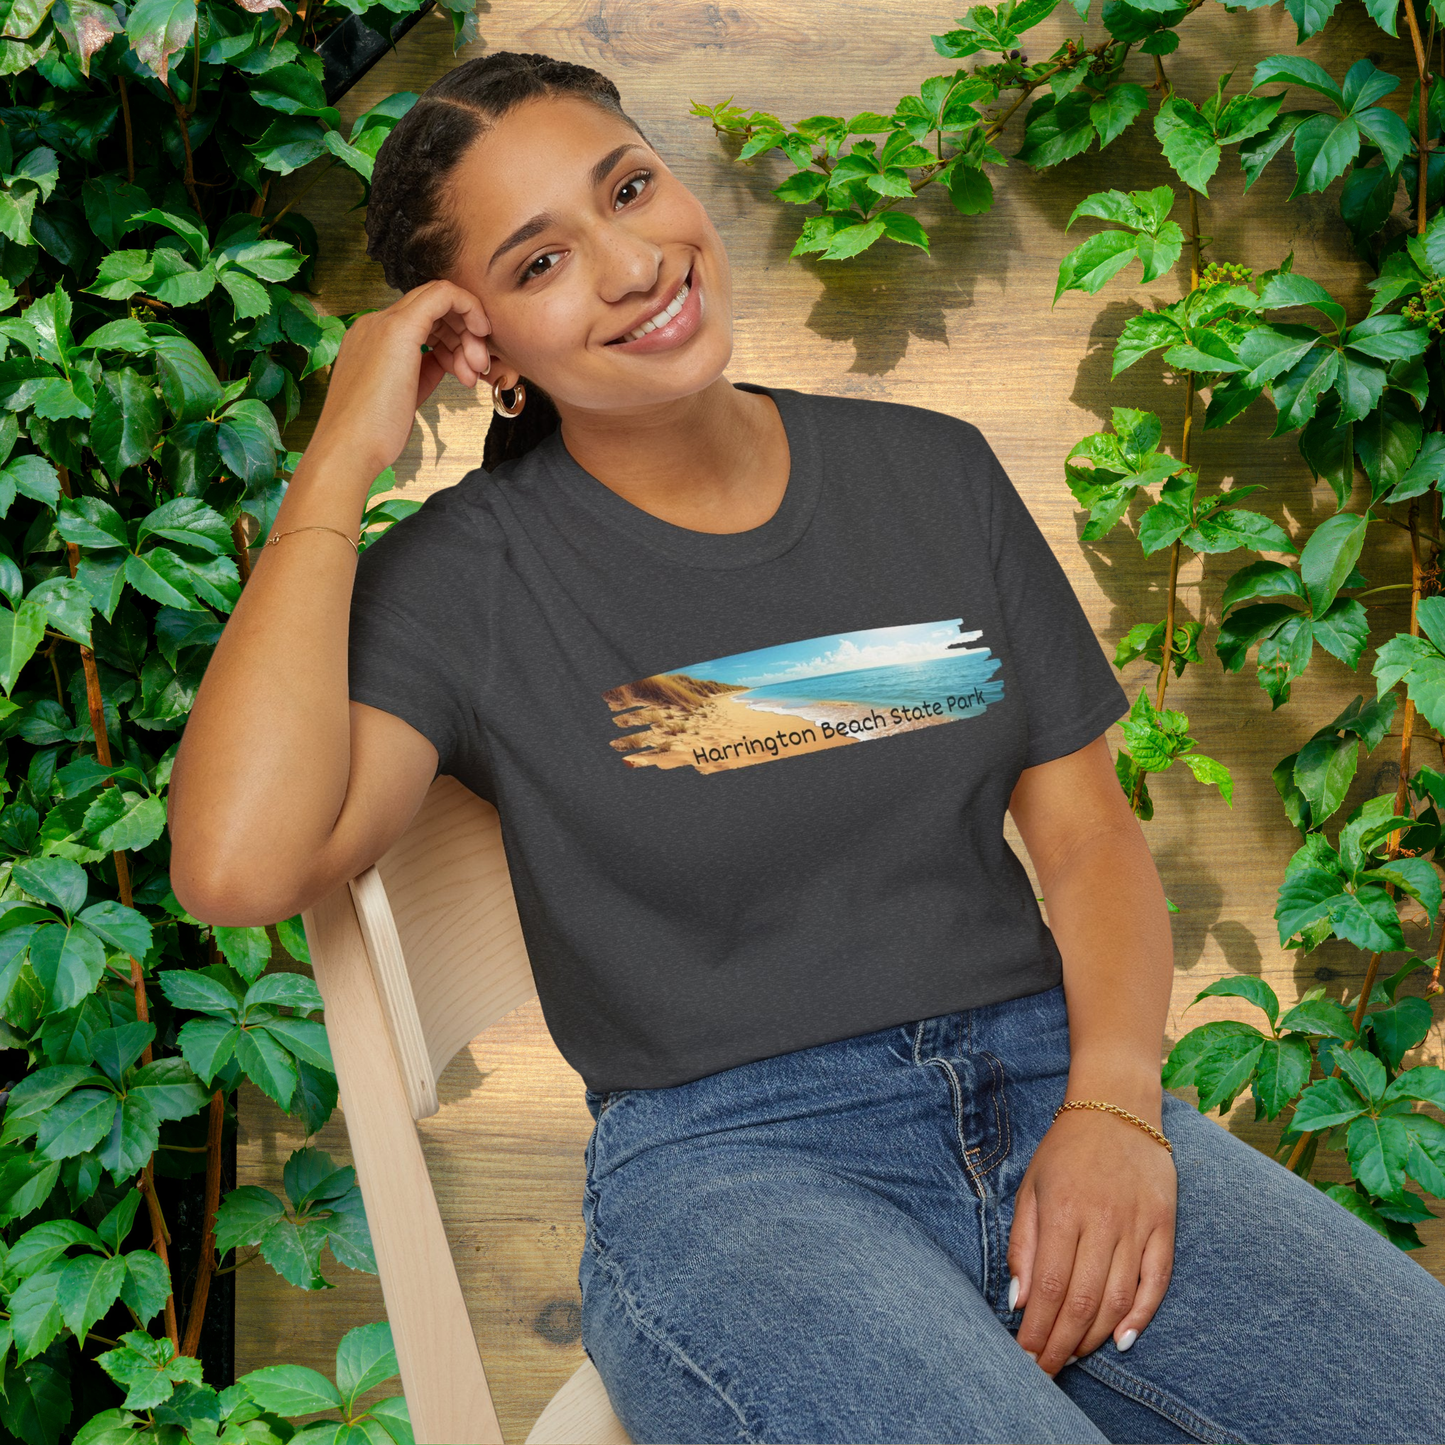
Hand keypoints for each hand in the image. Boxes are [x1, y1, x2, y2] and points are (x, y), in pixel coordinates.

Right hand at [309, 279, 493, 478]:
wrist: (349, 448)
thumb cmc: (373, 434)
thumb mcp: (406, 394)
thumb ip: (424, 370)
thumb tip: (447, 359)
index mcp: (371, 339)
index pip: (420, 320)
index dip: (451, 338)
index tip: (467, 367)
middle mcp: (374, 324)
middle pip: (432, 308)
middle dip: (464, 334)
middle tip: (477, 369)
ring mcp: (384, 323)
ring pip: (440, 300)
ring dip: (468, 333)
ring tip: (473, 374)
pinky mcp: (399, 328)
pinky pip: (444, 295)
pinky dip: (469, 309)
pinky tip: (480, 336)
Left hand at [1007, 1105, 1176, 1374]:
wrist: (1117, 1106)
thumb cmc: (1065, 1150)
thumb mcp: (1031, 1187)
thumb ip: (1023, 1244)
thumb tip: (1019, 1300)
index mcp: (1063, 1210)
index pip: (1049, 1287)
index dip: (1038, 1330)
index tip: (1026, 1358)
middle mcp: (1102, 1220)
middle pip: (1083, 1301)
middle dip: (1062, 1344)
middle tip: (1047, 1371)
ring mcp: (1137, 1223)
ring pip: (1118, 1298)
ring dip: (1095, 1336)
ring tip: (1074, 1355)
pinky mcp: (1164, 1224)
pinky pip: (1157, 1280)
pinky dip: (1141, 1315)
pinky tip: (1122, 1339)